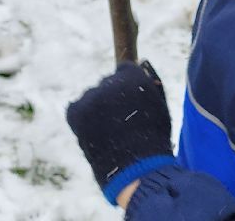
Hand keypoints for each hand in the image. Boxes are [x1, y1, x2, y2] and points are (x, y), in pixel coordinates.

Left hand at [66, 61, 175, 198]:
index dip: (128, 85)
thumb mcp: (159, 106)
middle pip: (108, 83)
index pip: (126, 69)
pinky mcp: (76, 111)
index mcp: (134, 76)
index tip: (130, 100)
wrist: (136, 167)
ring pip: (92, 97)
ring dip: (97, 109)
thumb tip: (140, 67)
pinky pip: (76, 109)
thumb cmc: (154, 140)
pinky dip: (82, 118)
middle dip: (113, 98)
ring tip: (109, 134)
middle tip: (120, 122)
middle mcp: (110, 81)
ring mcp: (91, 95)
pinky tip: (94, 133)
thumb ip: (148, 85)